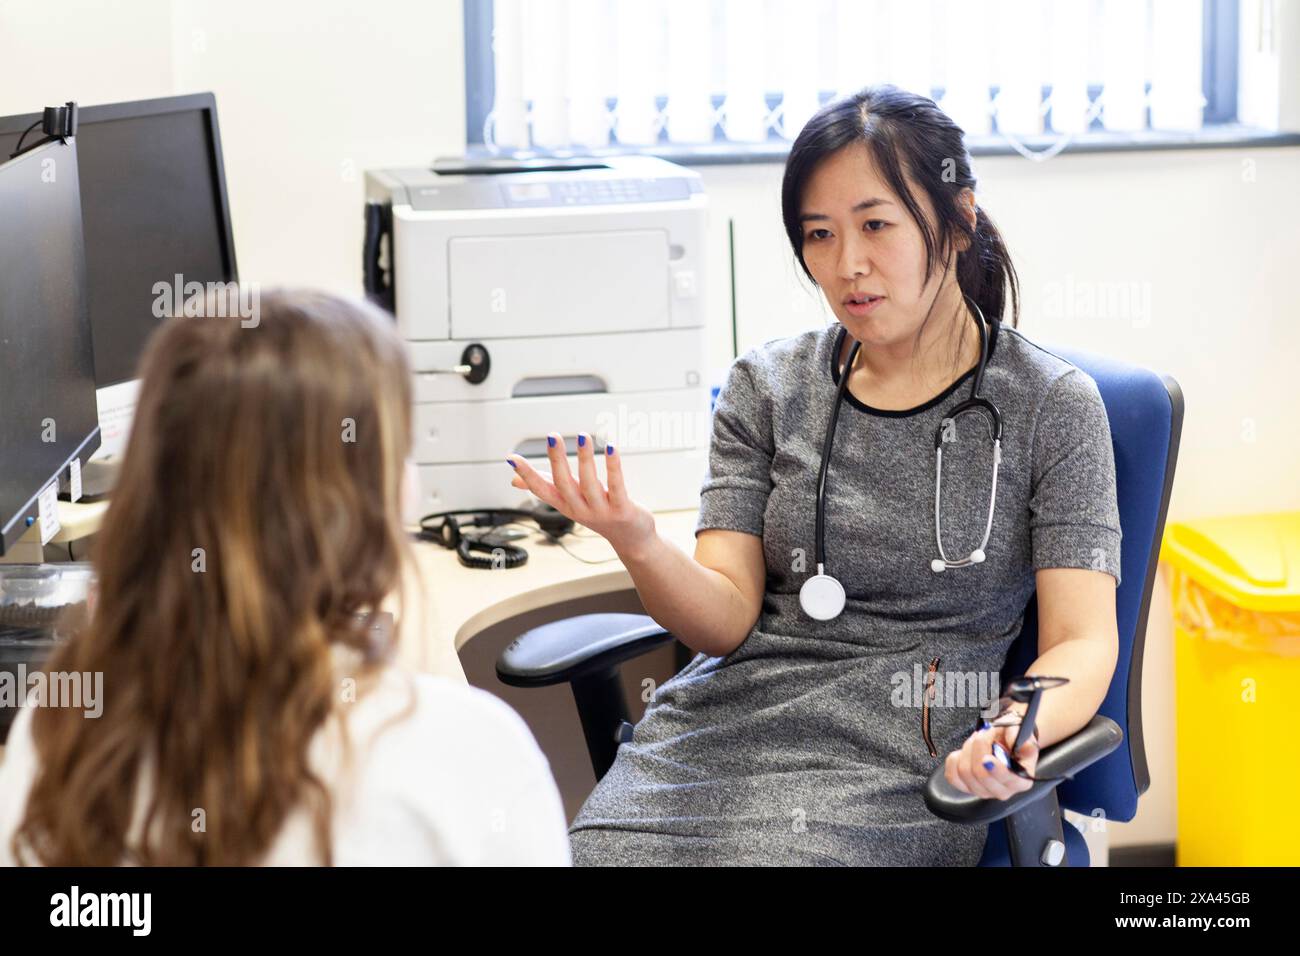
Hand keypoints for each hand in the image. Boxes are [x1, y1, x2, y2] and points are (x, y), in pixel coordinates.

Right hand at [505, 433, 655, 557]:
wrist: (631, 540)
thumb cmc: (599, 515)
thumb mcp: (569, 503)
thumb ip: (545, 488)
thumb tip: (513, 480)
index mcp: (565, 505)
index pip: (541, 490)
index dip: (527, 475)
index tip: (512, 457)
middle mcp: (580, 509)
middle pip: (564, 484)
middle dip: (557, 460)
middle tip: (552, 436)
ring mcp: (601, 511)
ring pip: (589, 483)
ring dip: (585, 458)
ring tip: (583, 436)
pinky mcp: (622, 510)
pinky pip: (616, 486)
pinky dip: (613, 467)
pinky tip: (611, 447)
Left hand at [944, 717, 1039, 800]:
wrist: (1002, 738)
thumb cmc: (1012, 736)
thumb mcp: (1020, 732)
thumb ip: (1023, 738)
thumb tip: (1026, 748)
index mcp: (1021, 781)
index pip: (1008, 780)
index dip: (996, 770)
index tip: (987, 757)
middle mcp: (1003, 790)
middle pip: (981, 774)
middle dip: (979, 748)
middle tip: (985, 733)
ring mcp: (983, 791)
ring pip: (965, 772)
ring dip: (968, 749)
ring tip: (977, 739)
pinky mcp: (966, 787)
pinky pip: (952, 776)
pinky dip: (955, 760)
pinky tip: (965, 752)